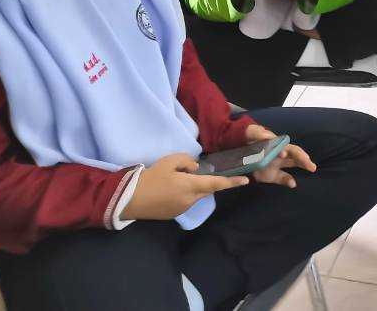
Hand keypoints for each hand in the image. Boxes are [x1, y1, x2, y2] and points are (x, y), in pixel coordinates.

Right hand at [121, 153, 247, 220]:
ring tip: (173, 179)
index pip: (216, 184)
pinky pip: (185, 201)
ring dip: (191, 187)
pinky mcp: (174, 214)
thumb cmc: (151, 178)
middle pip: (205, 189)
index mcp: (191, 187)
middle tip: (190, 172)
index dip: (232, 182)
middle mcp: (190, 200)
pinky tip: (168, 189)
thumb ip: (187, 161)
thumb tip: (195, 168)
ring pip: (194, 195)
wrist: (130, 199)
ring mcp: (182, 209)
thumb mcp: (169, 162)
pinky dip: (183, 194)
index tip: (246, 181)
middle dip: (204, 180)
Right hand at [243, 124, 316, 188]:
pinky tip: (266, 138)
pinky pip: (259, 135)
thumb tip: (294, 184)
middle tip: (306, 160)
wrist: (244, 152)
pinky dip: (263, 136)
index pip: (297, 158)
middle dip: (298, 155)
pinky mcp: (257, 135)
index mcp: (283, 157)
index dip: (304, 162)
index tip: (312, 168)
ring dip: (280, 147)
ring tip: (284, 154)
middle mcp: (279, 148)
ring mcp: (269, 141)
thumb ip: (282, 178)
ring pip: (277, 142)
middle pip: (291, 149)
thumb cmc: (261, 164)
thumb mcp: (272, 175)